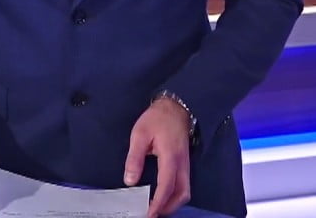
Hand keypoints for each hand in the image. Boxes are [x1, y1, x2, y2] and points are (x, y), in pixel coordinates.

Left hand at [124, 98, 191, 217]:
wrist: (175, 107)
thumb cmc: (156, 119)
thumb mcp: (140, 135)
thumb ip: (134, 158)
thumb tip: (129, 180)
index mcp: (171, 157)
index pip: (166, 186)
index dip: (158, 203)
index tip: (149, 213)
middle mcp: (182, 164)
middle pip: (182, 194)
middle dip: (168, 207)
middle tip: (152, 213)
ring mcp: (186, 164)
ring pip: (185, 191)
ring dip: (173, 203)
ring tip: (156, 208)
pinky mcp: (185, 163)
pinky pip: (183, 184)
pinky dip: (174, 194)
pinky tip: (163, 195)